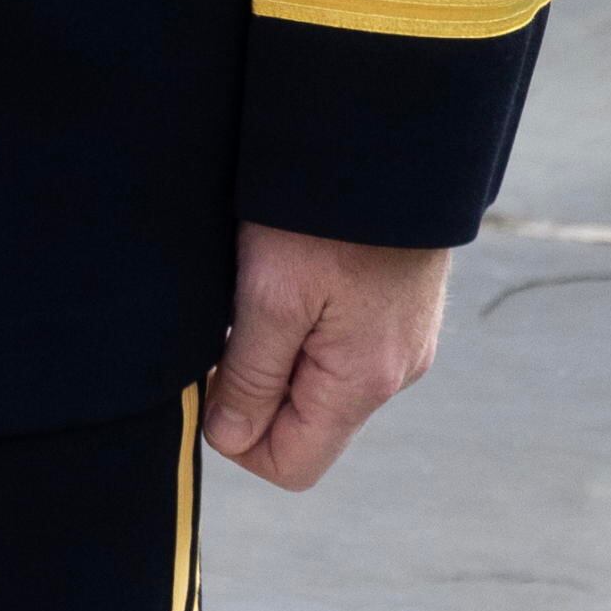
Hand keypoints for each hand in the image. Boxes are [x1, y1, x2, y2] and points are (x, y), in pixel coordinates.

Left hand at [204, 221, 452, 490]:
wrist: (386, 145)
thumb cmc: (322, 219)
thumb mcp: (270, 295)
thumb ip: (252, 376)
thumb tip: (230, 440)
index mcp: (361, 383)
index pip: (292, 465)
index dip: (236, 437)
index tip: (210, 376)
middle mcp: (391, 375)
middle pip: (305, 427)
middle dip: (254, 394)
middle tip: (224, 329)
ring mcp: (399, 344)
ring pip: (319, 386)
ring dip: (275, 357)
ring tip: (253, 295)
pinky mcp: (397, 313)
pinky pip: (339, 350)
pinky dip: (302, 331)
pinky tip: (285, 281)